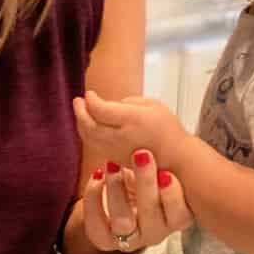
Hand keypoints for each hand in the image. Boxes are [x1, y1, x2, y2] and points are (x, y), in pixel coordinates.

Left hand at [73, 89, 188, 169]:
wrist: (176, 160)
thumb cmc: (168, 129)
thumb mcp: (154, 105)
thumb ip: (130, 102)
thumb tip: (112, 104)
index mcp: (133, 120)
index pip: (102, 110)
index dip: (91, 100)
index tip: (89, 93)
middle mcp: (122, 137)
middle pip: (90, 125)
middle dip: (80, 112)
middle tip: (77, 100)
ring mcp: (116, 151)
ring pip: (89, 138)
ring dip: (81, 124)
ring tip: (80, 112)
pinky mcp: (115, 159)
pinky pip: (94, 146)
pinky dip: (87, 135)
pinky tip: (88, 126)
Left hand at [81, 150, 191, 253]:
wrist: (122, 202)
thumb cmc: (147, 181)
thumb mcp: (159, 172)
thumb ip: (162, 164)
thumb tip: (155, 139)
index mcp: (177, 218)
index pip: (180, 215)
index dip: (172, 196)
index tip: (166, 173)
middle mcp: (156, 233)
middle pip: (151, 216)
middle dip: (145, 183)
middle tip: (141, 155)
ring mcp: (130, 241)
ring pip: (122, 221)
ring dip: (116, 189)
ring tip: (112, 164)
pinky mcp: (105, 241)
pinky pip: (95, 226)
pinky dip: (93, 199)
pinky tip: (97, 176)